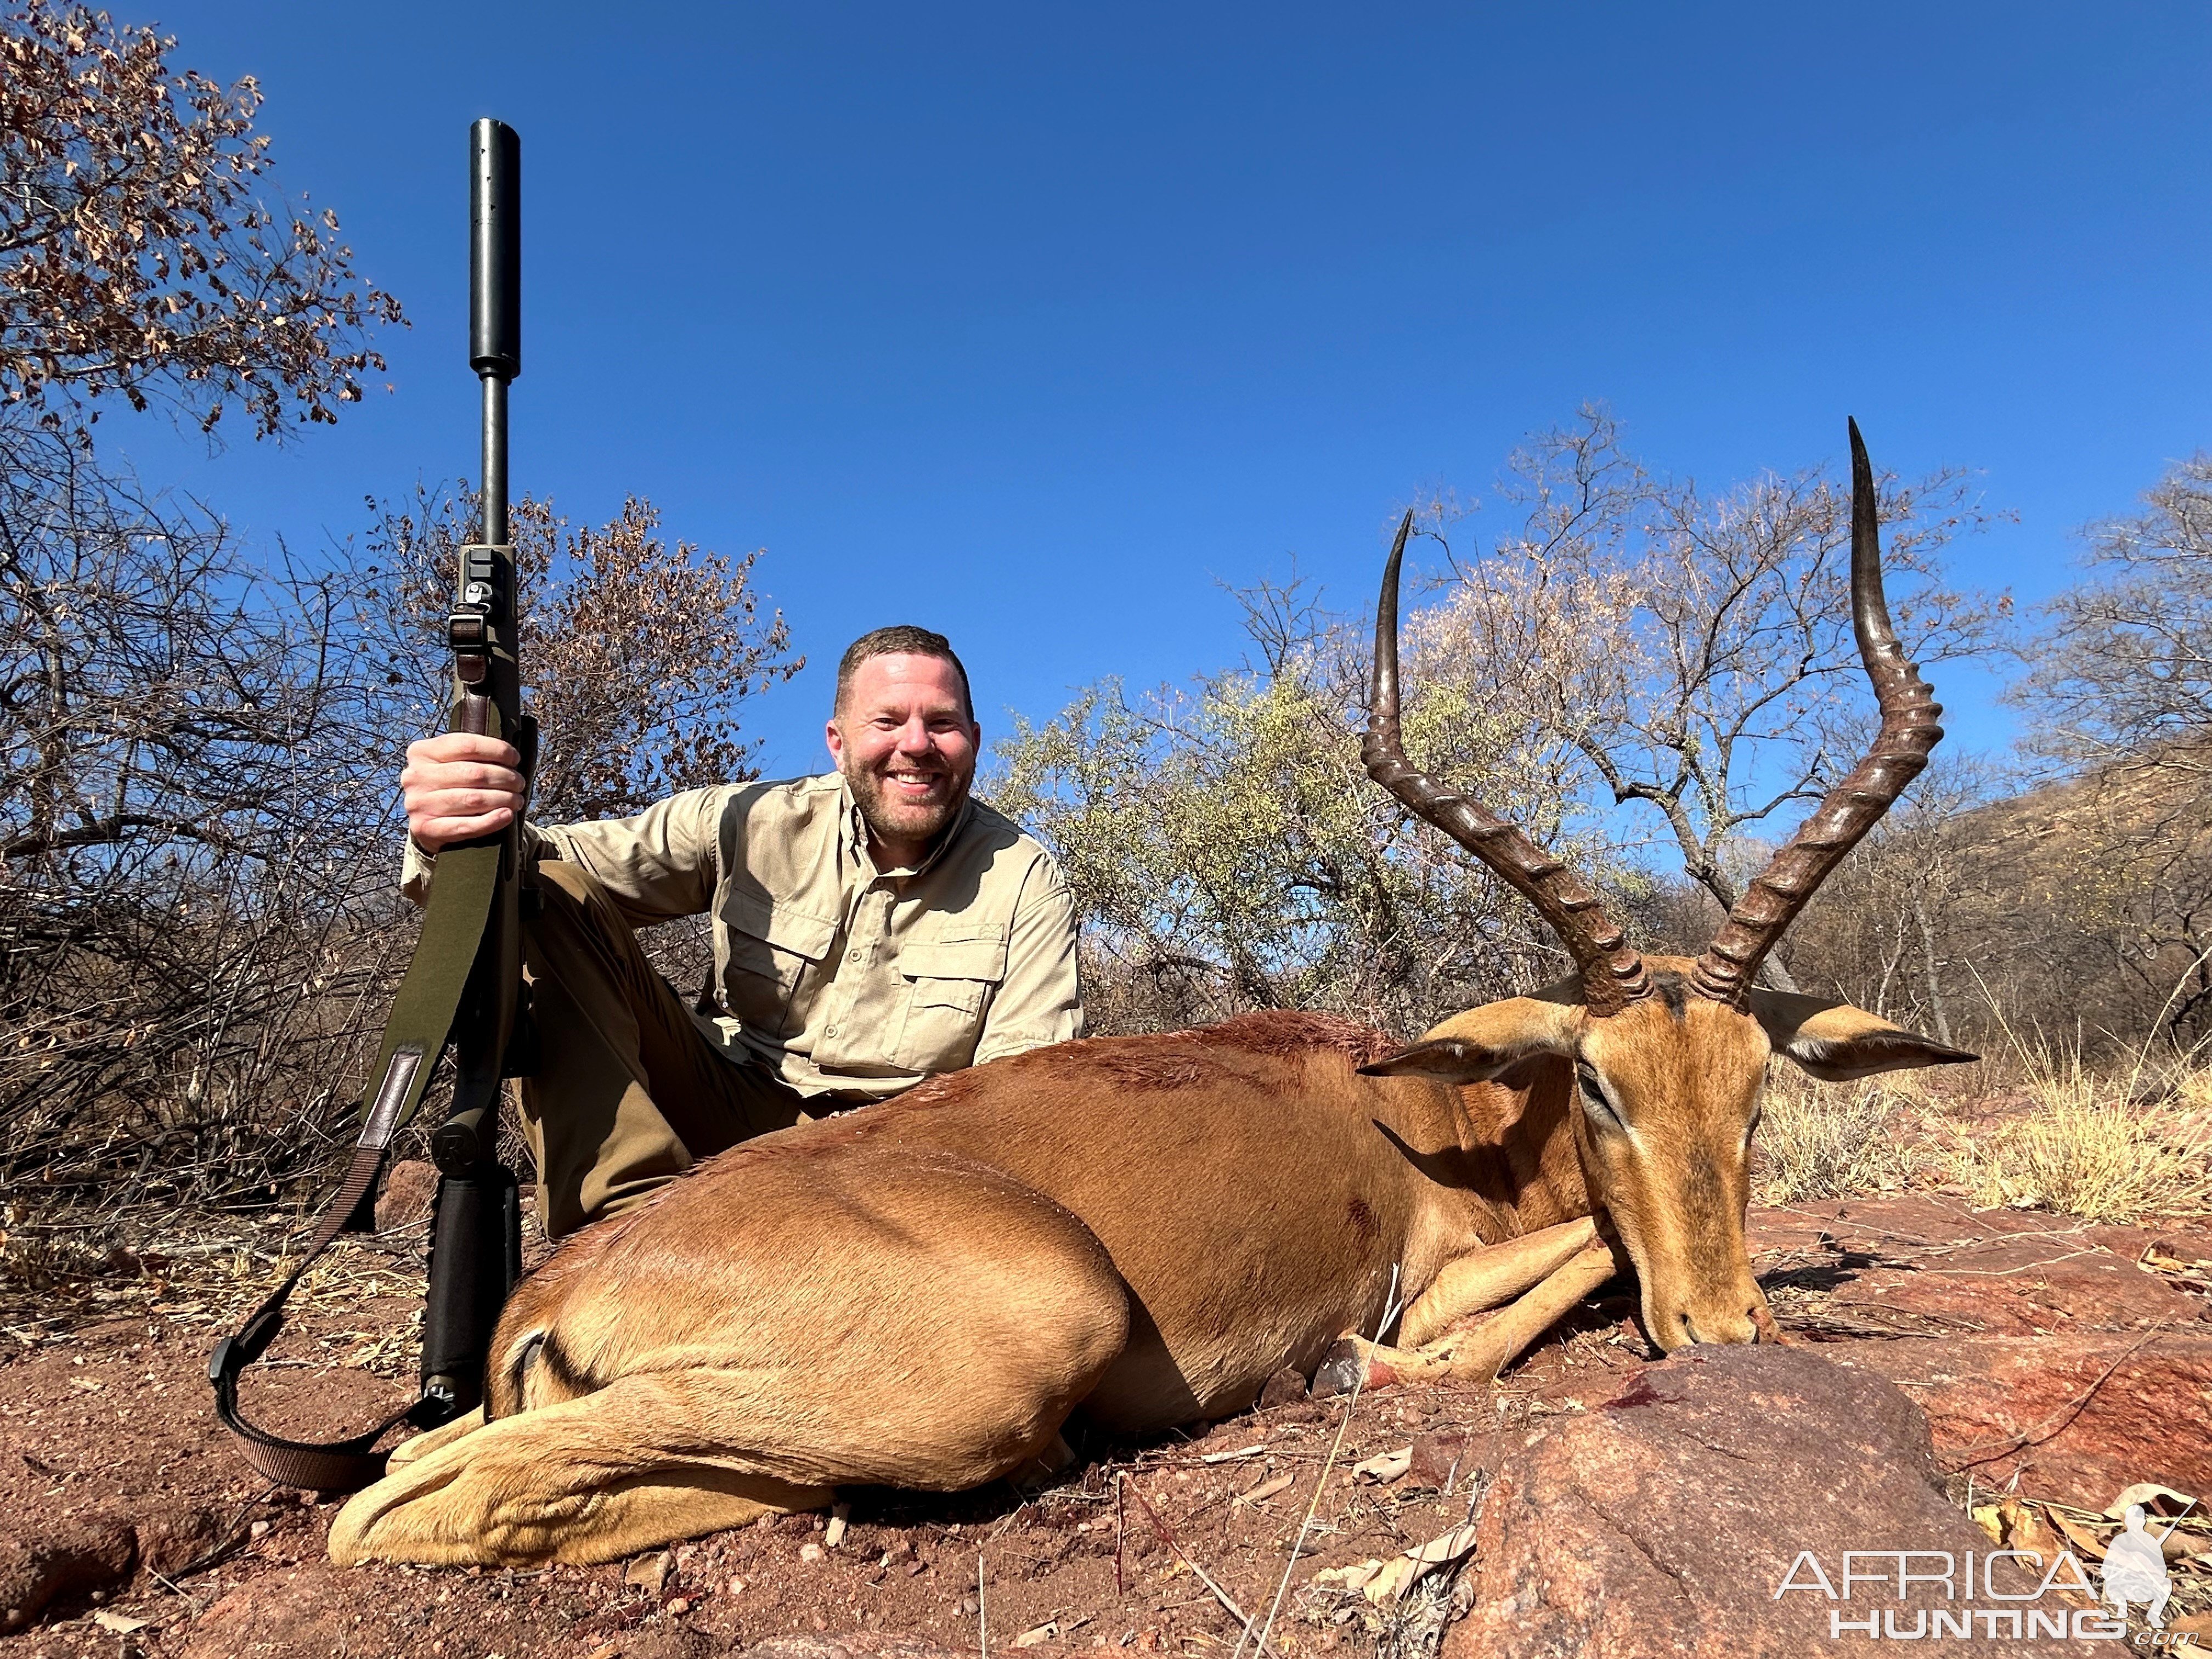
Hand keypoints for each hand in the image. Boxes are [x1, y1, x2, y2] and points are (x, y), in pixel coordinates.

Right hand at [401, 733, 524, 853]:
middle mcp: (416, 776)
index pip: (467, 745)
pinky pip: (465, 825)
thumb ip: (470, 754)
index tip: (514, 758)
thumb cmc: (446, 785)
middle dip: (505, 778)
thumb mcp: (448, 762)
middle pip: (474, 773)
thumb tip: (510, 754)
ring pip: (473, 799)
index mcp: (422, 752)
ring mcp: (418, 803)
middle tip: (519, 783)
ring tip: (516, 800)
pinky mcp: (425, 828)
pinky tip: (506, 815)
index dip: (497, 750)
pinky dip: (491, 820)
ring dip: (503, 799)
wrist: (424, 820)